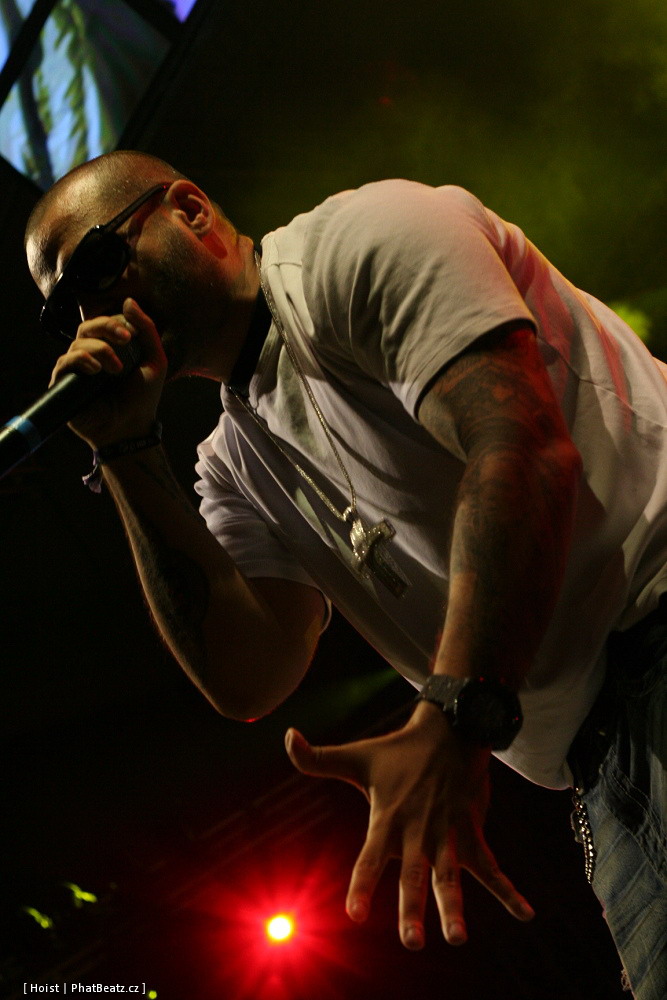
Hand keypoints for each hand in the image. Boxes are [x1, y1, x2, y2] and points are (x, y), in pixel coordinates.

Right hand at [48, 298, 166, 448]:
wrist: (132, 429)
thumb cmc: (144, 398)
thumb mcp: (155, 360)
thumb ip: (147, 329)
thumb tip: (129, 301)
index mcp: (110, 348)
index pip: (103, 323)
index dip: (114, 321)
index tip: (130, 334)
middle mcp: (90, 357)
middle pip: (86, 328)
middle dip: (106, 328)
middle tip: (125, 340)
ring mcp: (76, 370)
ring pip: (77, 344)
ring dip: (99, 349)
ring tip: (116, 369)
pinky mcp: (64, 385)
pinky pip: (64, 362)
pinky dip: (80, 360)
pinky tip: (96, 369)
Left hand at [285, 700, 533, 948]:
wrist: (449, 729)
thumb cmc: (397, 750)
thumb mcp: (356, 755)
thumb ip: (317, 758)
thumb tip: (287, 736)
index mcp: (388, 818)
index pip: (370, 858)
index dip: (362, 885)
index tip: (354, 914)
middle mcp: (418, 831)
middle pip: (414, 876)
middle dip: (413, 909)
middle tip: (411, 942)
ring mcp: (448, 833)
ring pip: (451, 876)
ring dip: (455, 907)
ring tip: (458, 938)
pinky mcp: (472, 832)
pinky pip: (491, 867)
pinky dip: (509, 892)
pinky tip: (526, 914)